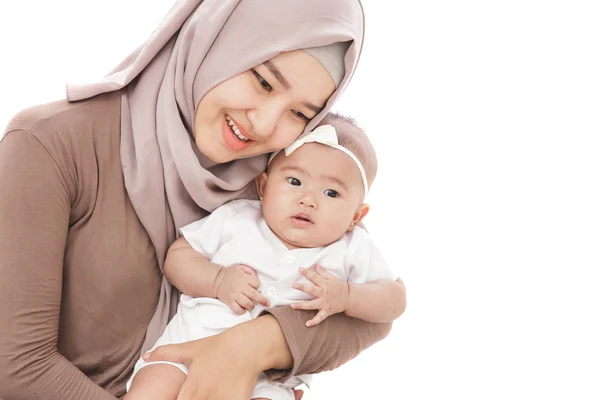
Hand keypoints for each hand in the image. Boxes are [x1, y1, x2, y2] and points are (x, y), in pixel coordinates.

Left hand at [143, 315, 293, 399]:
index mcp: (191, 390)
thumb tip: (145, 356)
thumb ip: (166, 353)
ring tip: (207, 395)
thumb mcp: (190, 348)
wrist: (247, 346)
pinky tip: (221, 396)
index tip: (177, 397)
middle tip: (194, 395)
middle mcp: (205, 398)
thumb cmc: (218, 347)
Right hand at [214, 264, 269, 313]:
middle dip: (262, 300)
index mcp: (243, 278)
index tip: (256, 287)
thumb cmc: (231, 273)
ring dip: (252, 306)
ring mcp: (234, 295)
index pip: (256, 284)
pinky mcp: (229, 302)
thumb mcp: (241, 267)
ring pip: (247, 303)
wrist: (216, 280)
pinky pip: (237, 309)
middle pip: (254, 295)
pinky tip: (243, 309)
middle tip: (267, 304)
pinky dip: (241, 311)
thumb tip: (257, 277)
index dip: (258, 286)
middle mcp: (239, 287)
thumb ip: (250, 271)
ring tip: (253, 305)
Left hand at [291, 265, 349, 326]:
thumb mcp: (332, 278)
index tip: (300, 269)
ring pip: (312, 304)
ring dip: (302, 305)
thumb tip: (315, 265)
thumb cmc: (339, 287)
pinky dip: (314, 321)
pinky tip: (307, 324)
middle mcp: (324, 293)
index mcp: (325, 284)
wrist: (350, 298)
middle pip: (312, 290)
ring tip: (292, 305)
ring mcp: (325, 303)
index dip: (307, 273)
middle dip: (303, 288)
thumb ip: (323, 272)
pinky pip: (320, 317)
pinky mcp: (327, 311)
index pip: (315, 277)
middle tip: (294, 285)